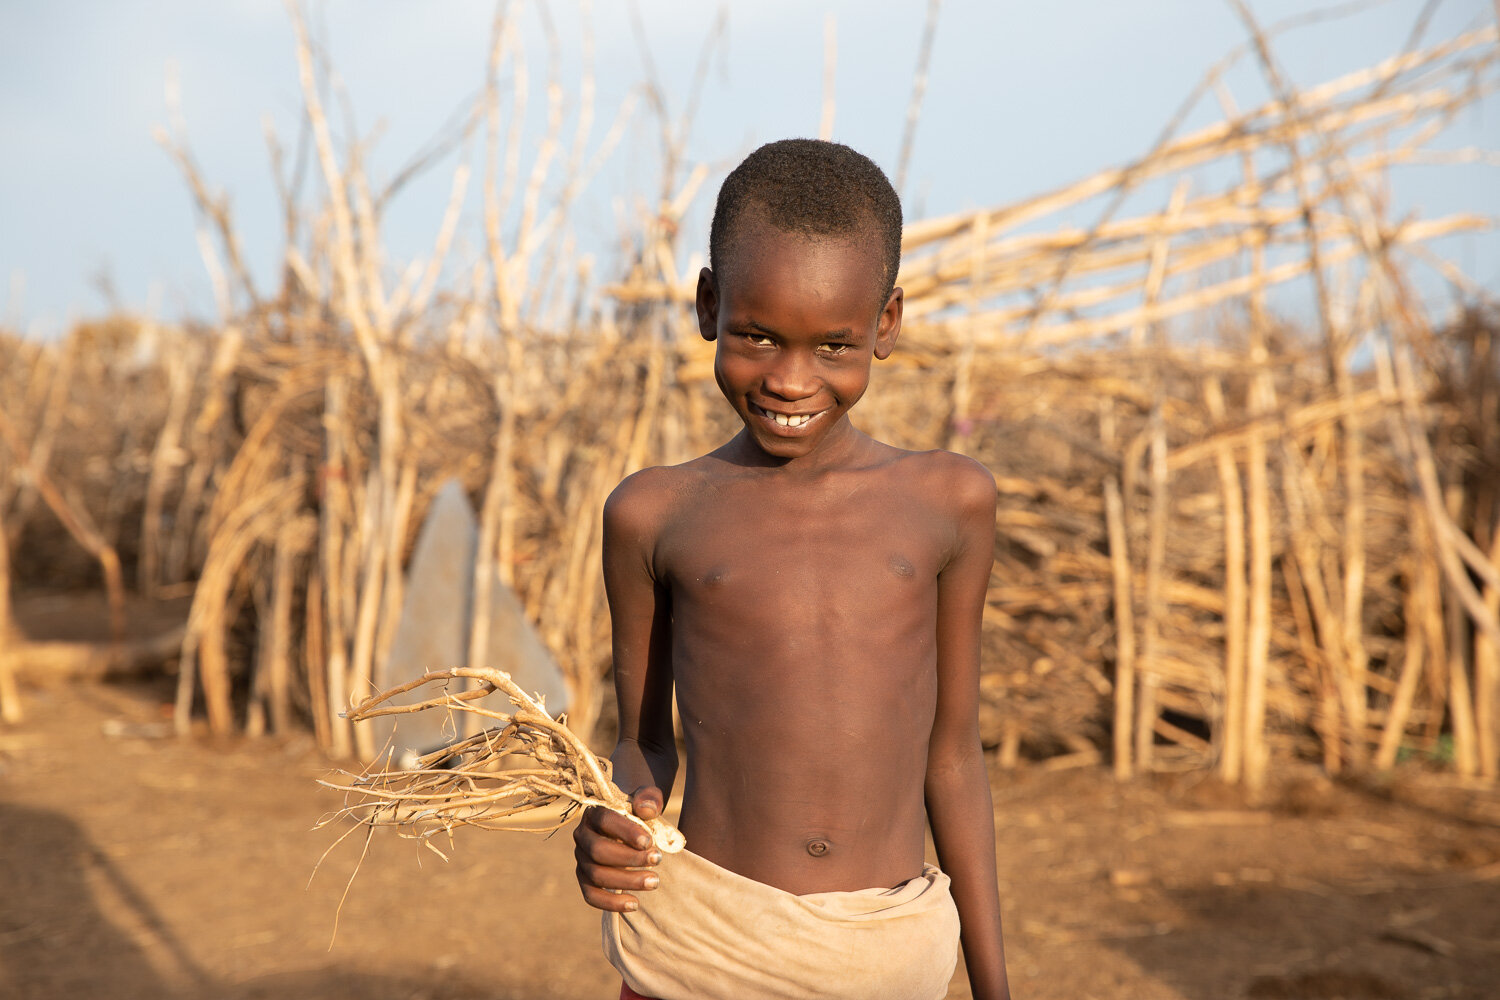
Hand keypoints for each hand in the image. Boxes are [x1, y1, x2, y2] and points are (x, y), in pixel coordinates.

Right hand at [573, 786, 664, 911]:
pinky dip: (611, 903)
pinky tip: (635, 904)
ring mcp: (582, 859)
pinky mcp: (585, 880)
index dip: (626, 832)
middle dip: (629, 858)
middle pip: (598, 850)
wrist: (632, 826)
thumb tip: (646, 809)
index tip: (649, 842)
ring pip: (596, 875)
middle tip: (657, 860)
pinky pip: (591, 895)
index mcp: (594, 813)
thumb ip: (649, 798)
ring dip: (626, 881)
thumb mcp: (648, 798)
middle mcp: (582, 836)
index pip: (604, 820)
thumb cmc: (640, 812)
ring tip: (654, 881)